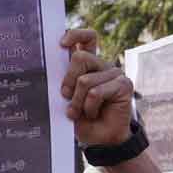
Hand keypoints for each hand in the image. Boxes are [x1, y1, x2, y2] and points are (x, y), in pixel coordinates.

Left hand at [58, 28, 134, 147]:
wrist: (99, 138)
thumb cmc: (80, 117)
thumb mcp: (67, 96)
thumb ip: (64, 79)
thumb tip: (49, 64)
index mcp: (87, 64)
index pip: (86, 38)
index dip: (75, 35)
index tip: (61, 44)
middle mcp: (102, 65)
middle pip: (80, 57)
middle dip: (67, 80)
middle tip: (65, 97)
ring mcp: (115, 74)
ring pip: (85, 80)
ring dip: (77, 101)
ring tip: (79, 112)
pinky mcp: (124, 85)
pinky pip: (96, 92)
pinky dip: (89, 107)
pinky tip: (93, 114)